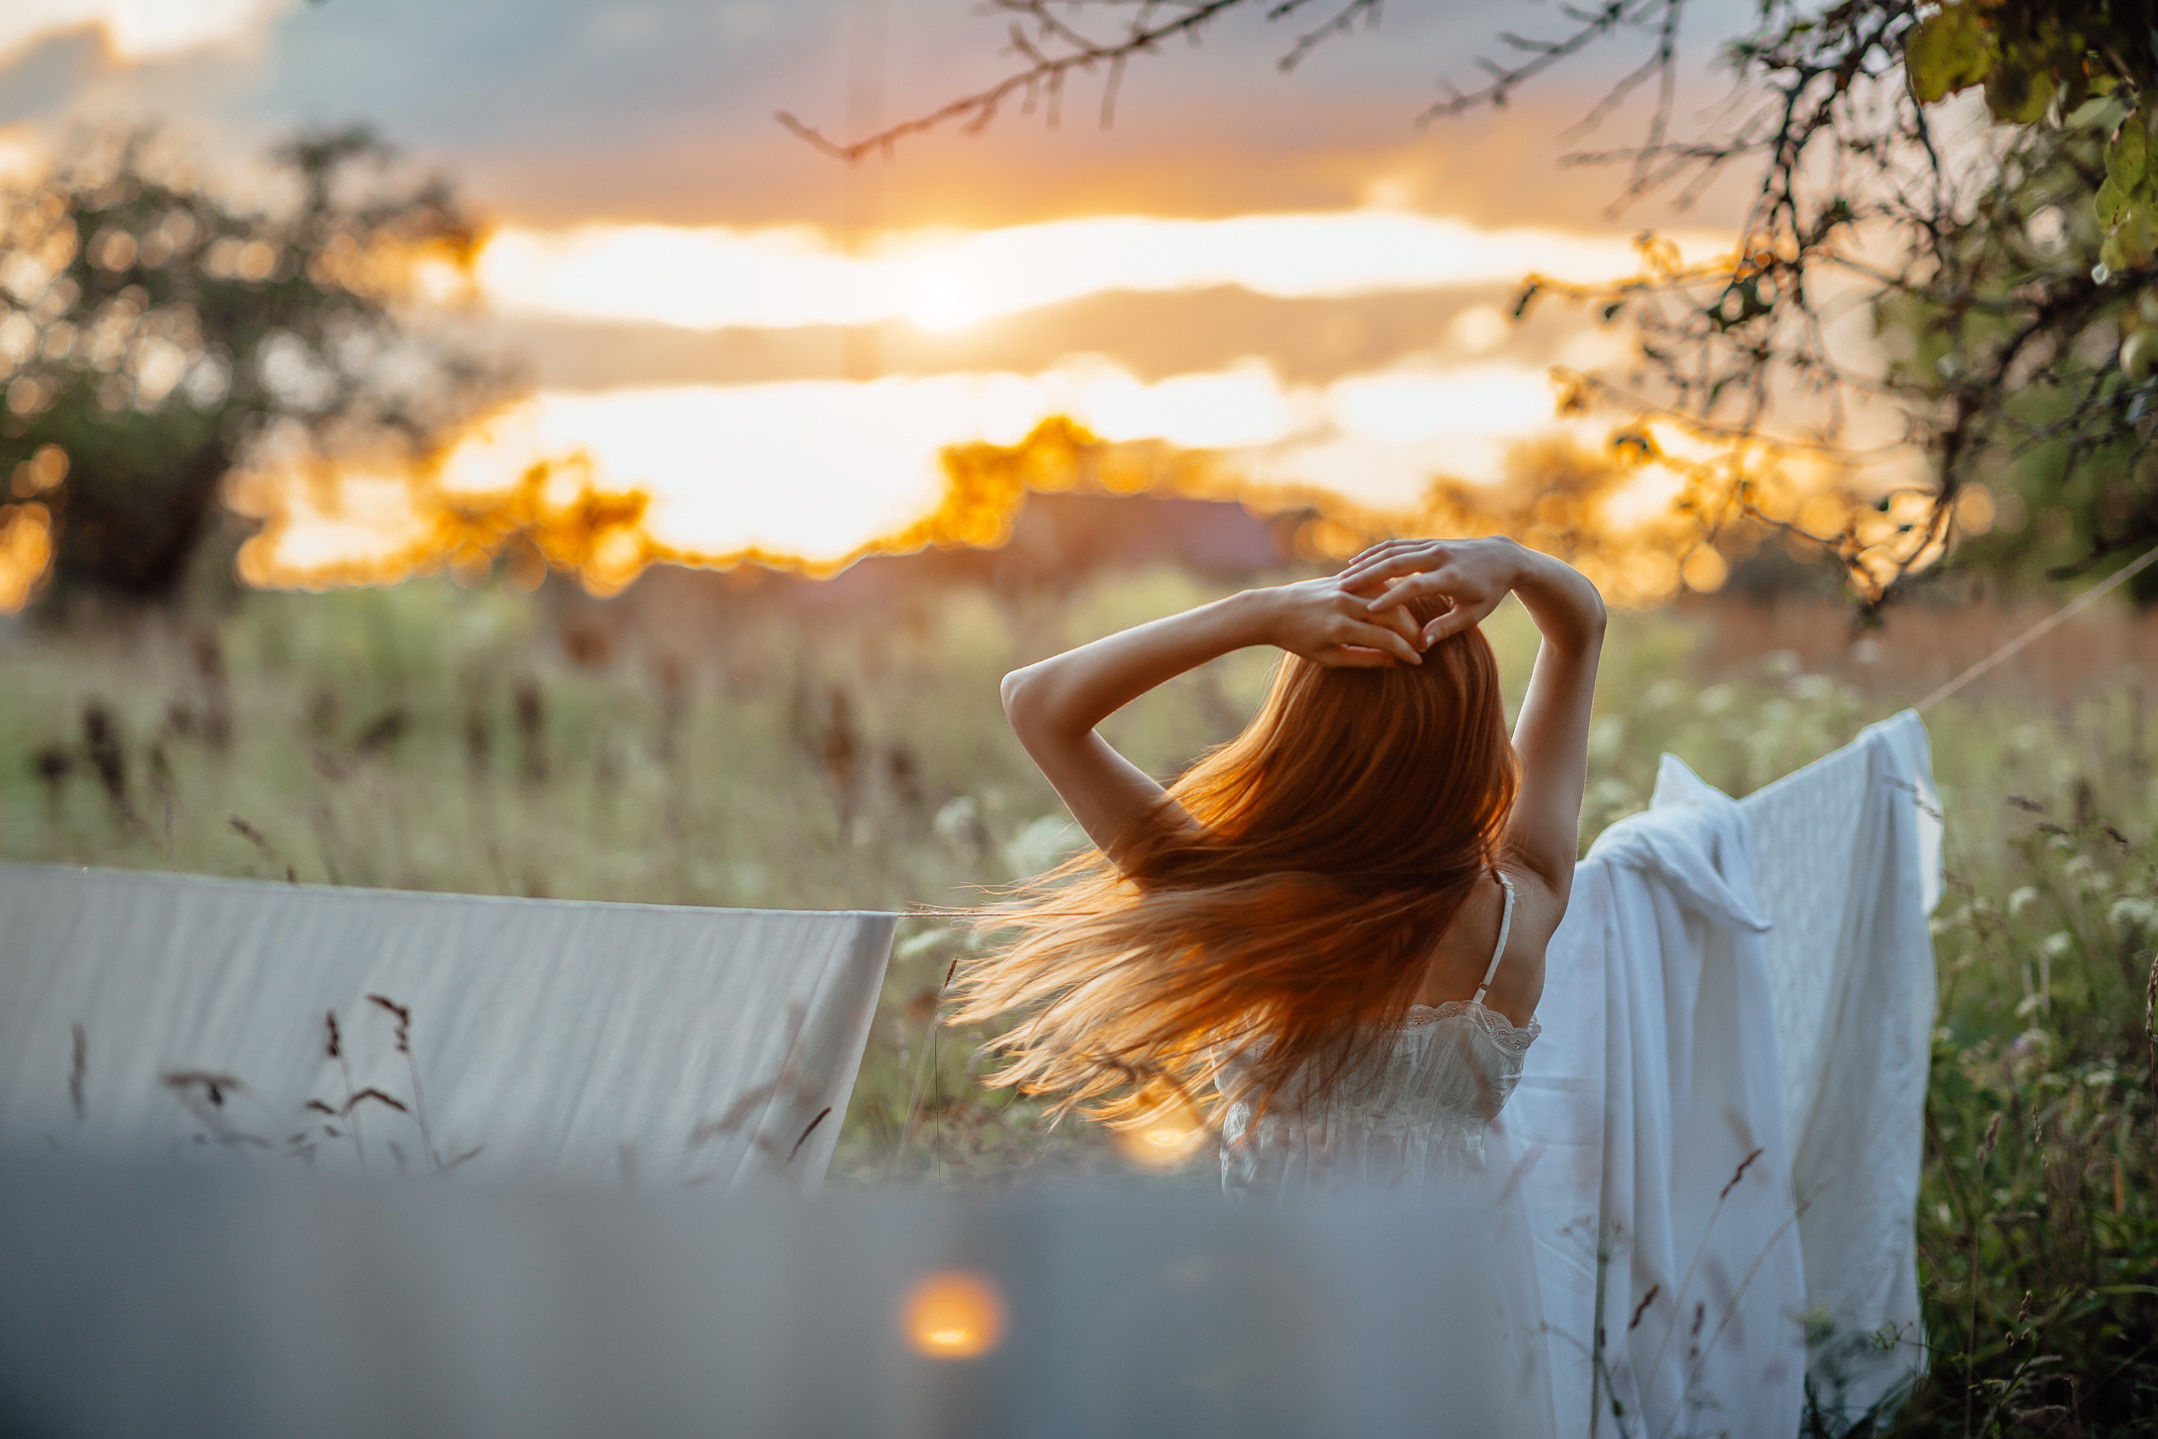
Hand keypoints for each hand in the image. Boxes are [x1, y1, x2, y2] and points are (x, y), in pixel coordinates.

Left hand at [1252, 575, 1426, 668]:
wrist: (1273, 610)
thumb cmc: (1299, 640)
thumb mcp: (1329, 657)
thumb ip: (1364, 658)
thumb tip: (1395, 661)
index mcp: (1339, 628)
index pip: (1385, 639)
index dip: (1405, 651)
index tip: (1417, 660)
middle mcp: (1343, 604)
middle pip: (1391, 613)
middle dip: (1411, 630)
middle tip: (1421, 643)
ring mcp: (1342, 588)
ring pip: (1386, 596)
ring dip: (1403, 612)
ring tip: (1411, 628)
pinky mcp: (1341, 578)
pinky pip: (1374, 583)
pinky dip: (1389, 595)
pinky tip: (1398, 607)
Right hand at [1337, 537, 1526, 647]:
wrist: (1503, 557)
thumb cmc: (1489, 592)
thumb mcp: (1473, 614)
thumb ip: (1445, 628)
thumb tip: (1420, 645)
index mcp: (1452, 577)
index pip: (1415, 586)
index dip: (1391, 598)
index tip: (1369, 610)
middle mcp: (1440, 556)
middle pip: (1397, 563)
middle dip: (1368, 575)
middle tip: (1342, 589)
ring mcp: (1432, 545)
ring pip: (1393, 551)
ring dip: (1366, 563)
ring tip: (1343, 578)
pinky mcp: (1427, 541)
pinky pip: (1396, 545)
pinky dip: (1375, 553)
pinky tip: (1357, 563)